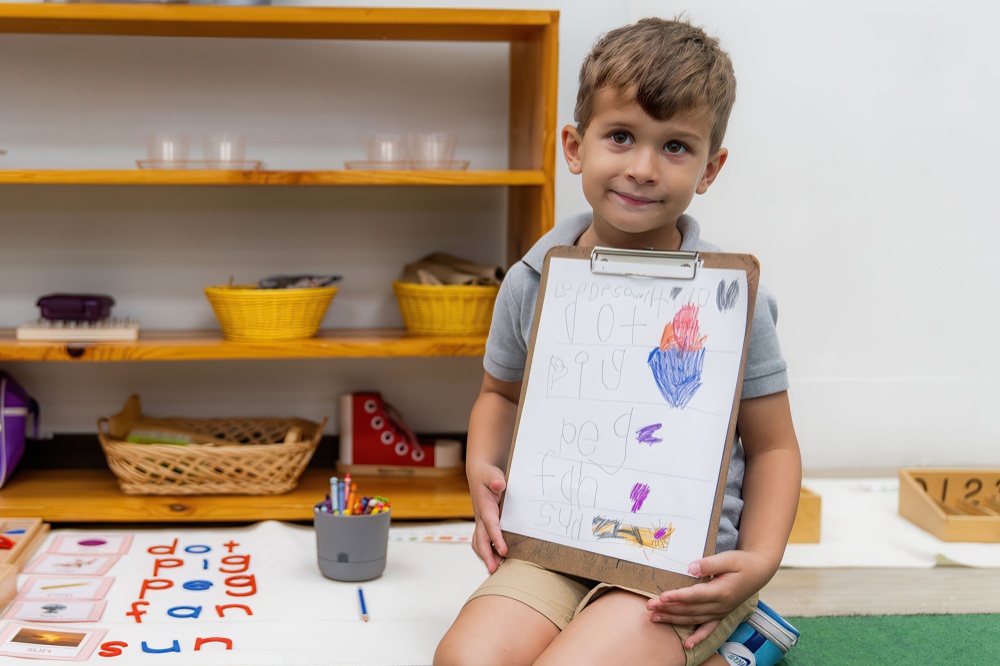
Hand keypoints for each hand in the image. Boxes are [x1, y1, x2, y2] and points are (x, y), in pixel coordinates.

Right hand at [468, 462, 507, 572]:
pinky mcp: (482, 525)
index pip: (490, 526)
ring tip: (495, 570)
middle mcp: (480, 518)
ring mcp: (479, 522)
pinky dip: (485, 552)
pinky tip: (495, 560)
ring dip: (485, 557)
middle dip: (487, 556)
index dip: (496, 539)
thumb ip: (496, 479)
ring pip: (479, 543)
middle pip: (481, 540)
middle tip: (495, 570)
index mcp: (485, 507)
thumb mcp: (492, 474)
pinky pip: (480, 541)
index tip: (504, 551)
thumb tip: (498, 484)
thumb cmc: (488, 476)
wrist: (479, 475)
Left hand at [646, 549, 768, 648]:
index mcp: (722, 591)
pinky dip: (699, 637)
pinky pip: (709, 629)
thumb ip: (710, 563)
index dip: (678, 597)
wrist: (759, 571)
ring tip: (655, 618)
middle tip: (650, 606)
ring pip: (694, 619)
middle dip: (668, 608)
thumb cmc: (742, 563)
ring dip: (674, 619)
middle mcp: (721, 605)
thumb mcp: (729, 558)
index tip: (662, 597)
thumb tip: (691, 567)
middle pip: (690, 609)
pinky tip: (687, 645)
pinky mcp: (722, 615)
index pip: (695, 595)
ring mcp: (721, 612)